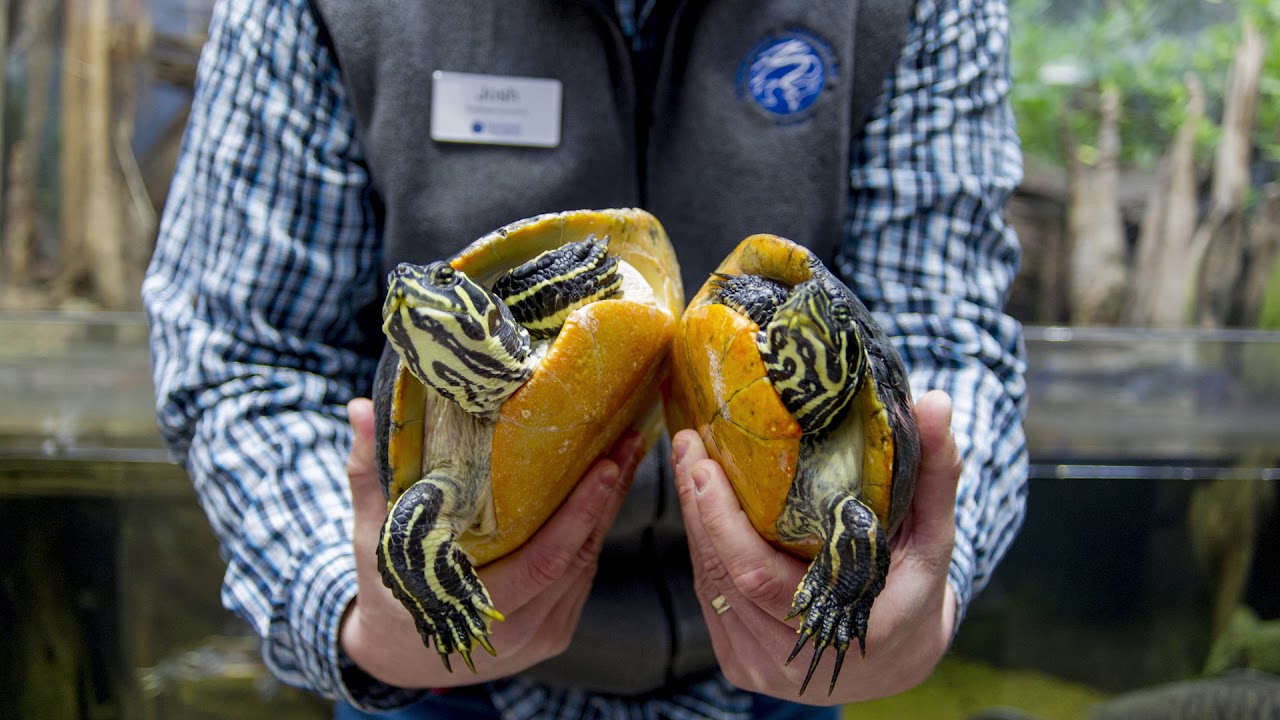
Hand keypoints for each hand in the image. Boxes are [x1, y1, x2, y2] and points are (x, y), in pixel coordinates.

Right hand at [340, 397, 644, 687]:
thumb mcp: (369, 537)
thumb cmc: (383, 590)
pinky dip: (594, 536)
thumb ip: (368, 474)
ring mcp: (539, 638)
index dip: (580, 514)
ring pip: (587, 566)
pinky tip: (607, 495)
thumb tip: (358, 408)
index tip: (605, 465)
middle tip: (630, 439)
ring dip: (608, 512)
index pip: (545, 562)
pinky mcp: (554, 634)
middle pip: (578, 558)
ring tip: (625, 455)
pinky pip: (582, 579)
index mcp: (469, 608)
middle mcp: (513, 631)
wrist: (397, 656)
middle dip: (608, 496)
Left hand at [672, 389, 960, 704]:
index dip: (722, 521)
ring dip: (694, 522)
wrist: (901, 660)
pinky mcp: (743, 667)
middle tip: (688, 444)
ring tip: (689, 464)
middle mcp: (797, 657)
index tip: (705, 464)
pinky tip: (700, 507)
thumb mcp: (935, 534)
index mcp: (845, 628)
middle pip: (722, 575)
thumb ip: (936, 472)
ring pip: (710, 584)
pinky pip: (711, 599)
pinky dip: (703, 550)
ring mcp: (764, 669)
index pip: (759, 575)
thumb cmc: (916, 589)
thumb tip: (936, 402)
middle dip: (697, 505)